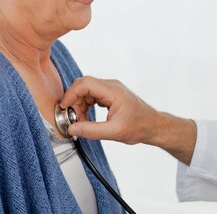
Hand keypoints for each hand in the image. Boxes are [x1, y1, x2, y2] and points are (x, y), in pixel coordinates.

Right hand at [60, 76, 196, 164]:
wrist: (152, 126)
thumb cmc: (139, 126)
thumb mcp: (114, 132)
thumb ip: (92, 131)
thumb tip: (72, 128)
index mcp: (113, 91)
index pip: (85, 83)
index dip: (71, 94)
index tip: (64, 108)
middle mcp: (111, 86)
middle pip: (84, 86)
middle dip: (74, 102)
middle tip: (73, 119)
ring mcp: (110, 89)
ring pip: (86, 91)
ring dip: (79, 106)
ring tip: (81, 122)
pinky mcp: (109, 95)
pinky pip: (91, 96)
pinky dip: (85, 107)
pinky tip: (87, 120)